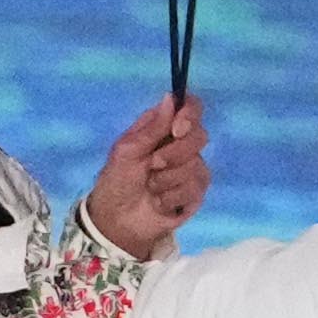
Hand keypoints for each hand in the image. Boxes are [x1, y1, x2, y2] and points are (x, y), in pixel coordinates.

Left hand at [87, 96, 208, 255]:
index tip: (177, 129)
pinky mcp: (196, 193)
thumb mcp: (127, 150)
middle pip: (200, 135)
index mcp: (164, 127)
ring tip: (150, 187)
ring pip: (196, 165)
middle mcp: (182, 144)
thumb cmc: (117, 180)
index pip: (191, 107)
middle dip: (174, 153)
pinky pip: (194, 188)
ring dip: (166, 179)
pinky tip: (158, 201)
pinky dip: (170, 196)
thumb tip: (170, 97)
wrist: (117, 220)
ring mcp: (192, 168)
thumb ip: (151, 127)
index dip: (190, 114)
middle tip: (152, 165)